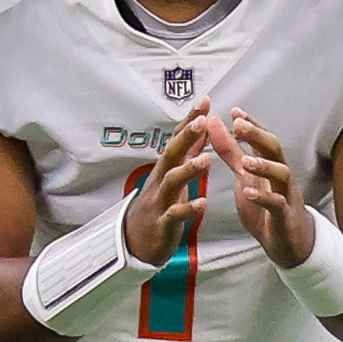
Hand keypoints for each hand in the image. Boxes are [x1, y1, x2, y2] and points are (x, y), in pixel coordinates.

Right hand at [124, 98, 210, 266]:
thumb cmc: (159, 203)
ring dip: (188, 170)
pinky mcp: (162, 222)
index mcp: (166, 167)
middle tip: (202, 121)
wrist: (135, 240)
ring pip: (172, 181)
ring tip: (207, 160)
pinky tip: (202, 203)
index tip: (204, 101)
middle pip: (172, 153)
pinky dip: (188, 209)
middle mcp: (160, 179)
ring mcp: (160, 200)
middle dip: (186, 137)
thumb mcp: (173, 174)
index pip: (178, 138)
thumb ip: (187, 152)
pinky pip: (175, 214)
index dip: (190, 120)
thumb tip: (201, 127)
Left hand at [207, 108, 314, 268]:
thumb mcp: (244, 176)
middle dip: (257, 135)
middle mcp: (281, 174)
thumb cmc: (266, 206)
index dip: (251, 123)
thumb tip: (215, 124)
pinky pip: (277, 204)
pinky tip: (249, 193)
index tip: (234, 111)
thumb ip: (231, 151)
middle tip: (239, 125)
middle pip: (274, 148)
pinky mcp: (284, 216)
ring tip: (245, 160)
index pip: (263, 137)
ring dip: (263, 165)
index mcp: (270, 163)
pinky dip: (263, 197)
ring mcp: (285, 194)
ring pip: (281, 174)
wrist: (287, 243)